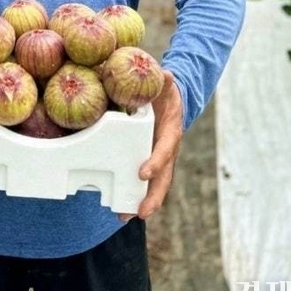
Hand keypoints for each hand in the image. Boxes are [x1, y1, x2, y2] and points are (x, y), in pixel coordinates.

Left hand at [119, 69, 182, 221]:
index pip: (165, 150)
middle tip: (140, 213)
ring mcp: (158, 159)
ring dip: (141, 203)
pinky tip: (119, 208)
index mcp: (170, 132)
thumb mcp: (165, 83)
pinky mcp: (147, 161)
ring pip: (153, 186)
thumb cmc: (165, 92)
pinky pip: (142, 181)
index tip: (143, 173)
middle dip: (152, 197)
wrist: (171, 101)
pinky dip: (132, 194)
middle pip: (163, 179)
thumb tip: (165, 72)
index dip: (156, 162)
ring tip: (124, 217)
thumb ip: (164, 79)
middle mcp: (166, 150)